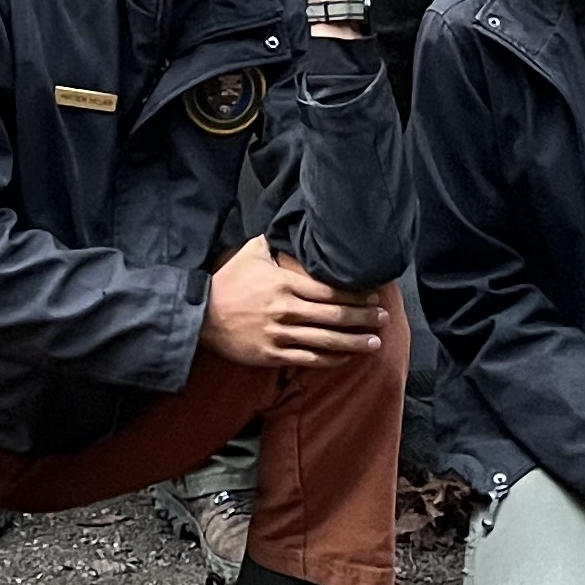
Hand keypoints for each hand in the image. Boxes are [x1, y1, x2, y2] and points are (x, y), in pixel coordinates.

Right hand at [202, 235, 390, 368]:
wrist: (201, 315)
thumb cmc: (228, 283)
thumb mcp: (251, 253)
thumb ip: (274, 241)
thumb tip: (289, 225)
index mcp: (284, 284)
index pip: (328, 290)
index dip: (354, 294)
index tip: (372, 296)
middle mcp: (286, 310)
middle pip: (334, 315)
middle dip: (362, 317)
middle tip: (383, 318)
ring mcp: (279, 334)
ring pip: (325, 341)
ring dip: (353, 342)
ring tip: (373, 342)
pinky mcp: (271, 355)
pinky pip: (307, 360)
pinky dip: (329, 360)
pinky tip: (344, 358)